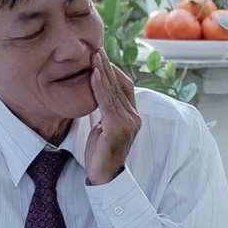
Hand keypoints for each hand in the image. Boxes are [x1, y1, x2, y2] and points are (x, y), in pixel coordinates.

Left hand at [82, 48, 142, 185]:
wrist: (104, 178)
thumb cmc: (101, 154)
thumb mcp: (104, 128)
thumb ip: (106, 112)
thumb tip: (100, 95)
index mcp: (132, 116)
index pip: (125, 87)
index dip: (114, 71)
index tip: (101, 57)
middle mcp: (134, 117)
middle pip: (121, 86)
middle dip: (108, 66)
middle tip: (97, 49)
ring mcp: (128, 123)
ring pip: (114, 92)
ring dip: (103, 72)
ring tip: (94, 56)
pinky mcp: (118, 128)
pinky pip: (107, 103)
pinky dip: (99, 87)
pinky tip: (93, 75)